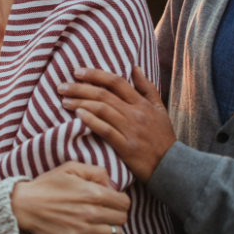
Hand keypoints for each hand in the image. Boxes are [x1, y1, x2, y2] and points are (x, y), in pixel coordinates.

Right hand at [10, 162, 129, 233]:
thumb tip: (112, 184)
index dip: (120, 200)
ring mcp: (85, 230)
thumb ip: (95, 171)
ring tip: (103, 224)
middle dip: (117, 213)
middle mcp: (92, 213)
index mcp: (93, 193)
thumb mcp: (69, 168)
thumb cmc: (47, 185)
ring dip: (113, 228)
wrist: (24, 206)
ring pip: (116, 233)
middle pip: (122, 218)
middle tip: (107, 211)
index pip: (124, 202)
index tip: (112, 200)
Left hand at [57, 66, 175, 182]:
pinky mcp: (126, 147)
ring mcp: (130, 130)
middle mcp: (135, 113)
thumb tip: (135, 67)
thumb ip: (147, 88)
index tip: (77, 72)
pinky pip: (106, 130)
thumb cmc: (163, 137)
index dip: (95, 74)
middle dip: (80, 88)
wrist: (172, 165)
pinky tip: (78, 115)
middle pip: (104, 94)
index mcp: (141, 103)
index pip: (116, 82)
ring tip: (64, 101)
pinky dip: (91, 121)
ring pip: (102, 110)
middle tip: (61, 86)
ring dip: (80, 103)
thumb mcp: (159, 109)